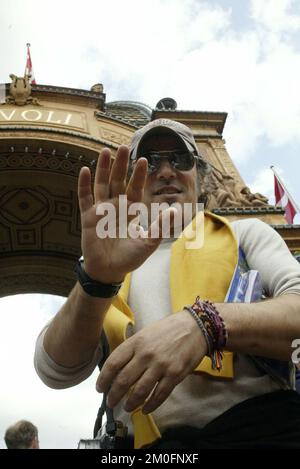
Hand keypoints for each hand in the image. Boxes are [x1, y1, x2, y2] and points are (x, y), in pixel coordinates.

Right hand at [78, 145, 175, 283]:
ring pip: (101, 184)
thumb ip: (160, 227)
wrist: (109, 271)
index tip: (143, 159)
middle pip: (118, 181)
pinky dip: (84, 184)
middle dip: (120, 165)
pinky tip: (85, 169)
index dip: (138, 175)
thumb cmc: (129, 258)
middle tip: (123, 147)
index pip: (135, 188)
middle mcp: (115, 206)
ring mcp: (100, 210)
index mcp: (130, 210)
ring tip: (104, 151)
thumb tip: (174, 211)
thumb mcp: (148, 243)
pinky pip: (84, 197)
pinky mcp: (87, 216)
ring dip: (102, 168)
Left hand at [96, 310, 207, 413]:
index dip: (104, 379)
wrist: (196, 326)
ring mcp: (161, 365)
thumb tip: (118, 367)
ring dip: (130, 403)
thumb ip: (132, 349)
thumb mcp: (145, 333)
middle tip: (110, 402)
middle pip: (123, 380)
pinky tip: (145, 409)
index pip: (113, 363)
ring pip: (139, 391)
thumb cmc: (169, 329)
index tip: (100, 388)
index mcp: (136, 342)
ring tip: (126, 407)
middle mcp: (146, 354)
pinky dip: (150, 405)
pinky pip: (159, 395)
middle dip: (114, 395)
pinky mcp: (175, 375)